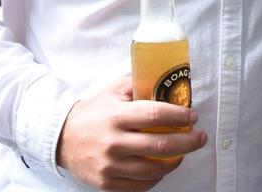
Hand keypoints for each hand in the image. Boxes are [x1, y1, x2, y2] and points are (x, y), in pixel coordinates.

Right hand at [56, 77, 207, 190]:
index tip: (192, 116)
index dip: (179, 116)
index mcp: (116, 116)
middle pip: (161, 146)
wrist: (61, 137)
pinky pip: (141, 185)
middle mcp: (113, 142)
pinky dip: (158, 177)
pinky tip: (164, 167)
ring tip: (184, 152)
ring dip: (176, 160)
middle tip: (200, 137)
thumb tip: (168, 79)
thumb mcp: (113, 91)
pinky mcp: (107, 183)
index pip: (155, 115)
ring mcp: (110, 166)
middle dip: (188, 142)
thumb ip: (139, 84)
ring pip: (154, 169)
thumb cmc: (93, 112)